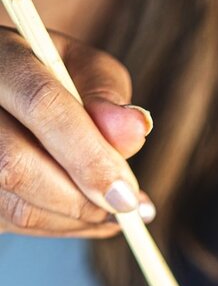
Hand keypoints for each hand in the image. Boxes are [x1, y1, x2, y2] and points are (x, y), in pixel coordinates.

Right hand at [0, 26, 153, 237]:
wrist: (9, 93)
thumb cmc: (53, 77)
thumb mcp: (83, 68)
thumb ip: (106, 95)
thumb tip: (136, 130)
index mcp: (1, 57)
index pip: (42, 105)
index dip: (89, 157)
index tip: (128, 195)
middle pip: (16, 165)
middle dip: (81, 199)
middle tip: (126, 208)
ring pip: (16, 205)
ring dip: (76, 220)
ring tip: (113, 212)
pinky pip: (15, 224)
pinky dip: (61, 227)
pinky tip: (87, 215)